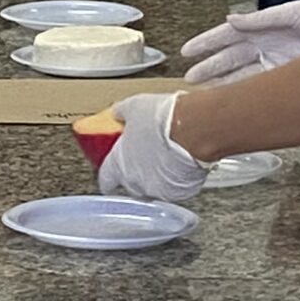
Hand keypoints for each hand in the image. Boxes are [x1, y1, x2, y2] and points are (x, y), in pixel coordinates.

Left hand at [96, 91, 210, 202]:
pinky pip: (175, 189)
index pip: (105, 179)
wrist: (194, 130)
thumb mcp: (134, 108)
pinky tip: (181, 163)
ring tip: (166, 157)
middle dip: (136, 174)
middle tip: (145, 157)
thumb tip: (118, 112)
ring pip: (154, 188)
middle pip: (130, 185)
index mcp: (119, 164)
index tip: (110, 175)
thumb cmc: (164, 121)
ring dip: (157, 177)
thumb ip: (122, 113)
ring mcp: (159, 189)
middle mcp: (136, 182)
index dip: (108, 177)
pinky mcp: (181, 192)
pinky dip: (177, 180)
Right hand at [180, 0, 299, 83]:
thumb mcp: (293, 14)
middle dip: (210, 69)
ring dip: (224, 84)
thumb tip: (232, 21)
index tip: (188, 52)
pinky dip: (247, 92)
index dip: (207, 45)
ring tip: (206, 93)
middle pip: (231, 59)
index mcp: (265, 28)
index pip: (228, 37)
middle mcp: (268, 46)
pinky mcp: (292, 76)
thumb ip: (261, 20)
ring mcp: (278, 62)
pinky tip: (236, 100)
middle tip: (190, 80)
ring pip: (243, 75)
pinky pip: (264, 86)